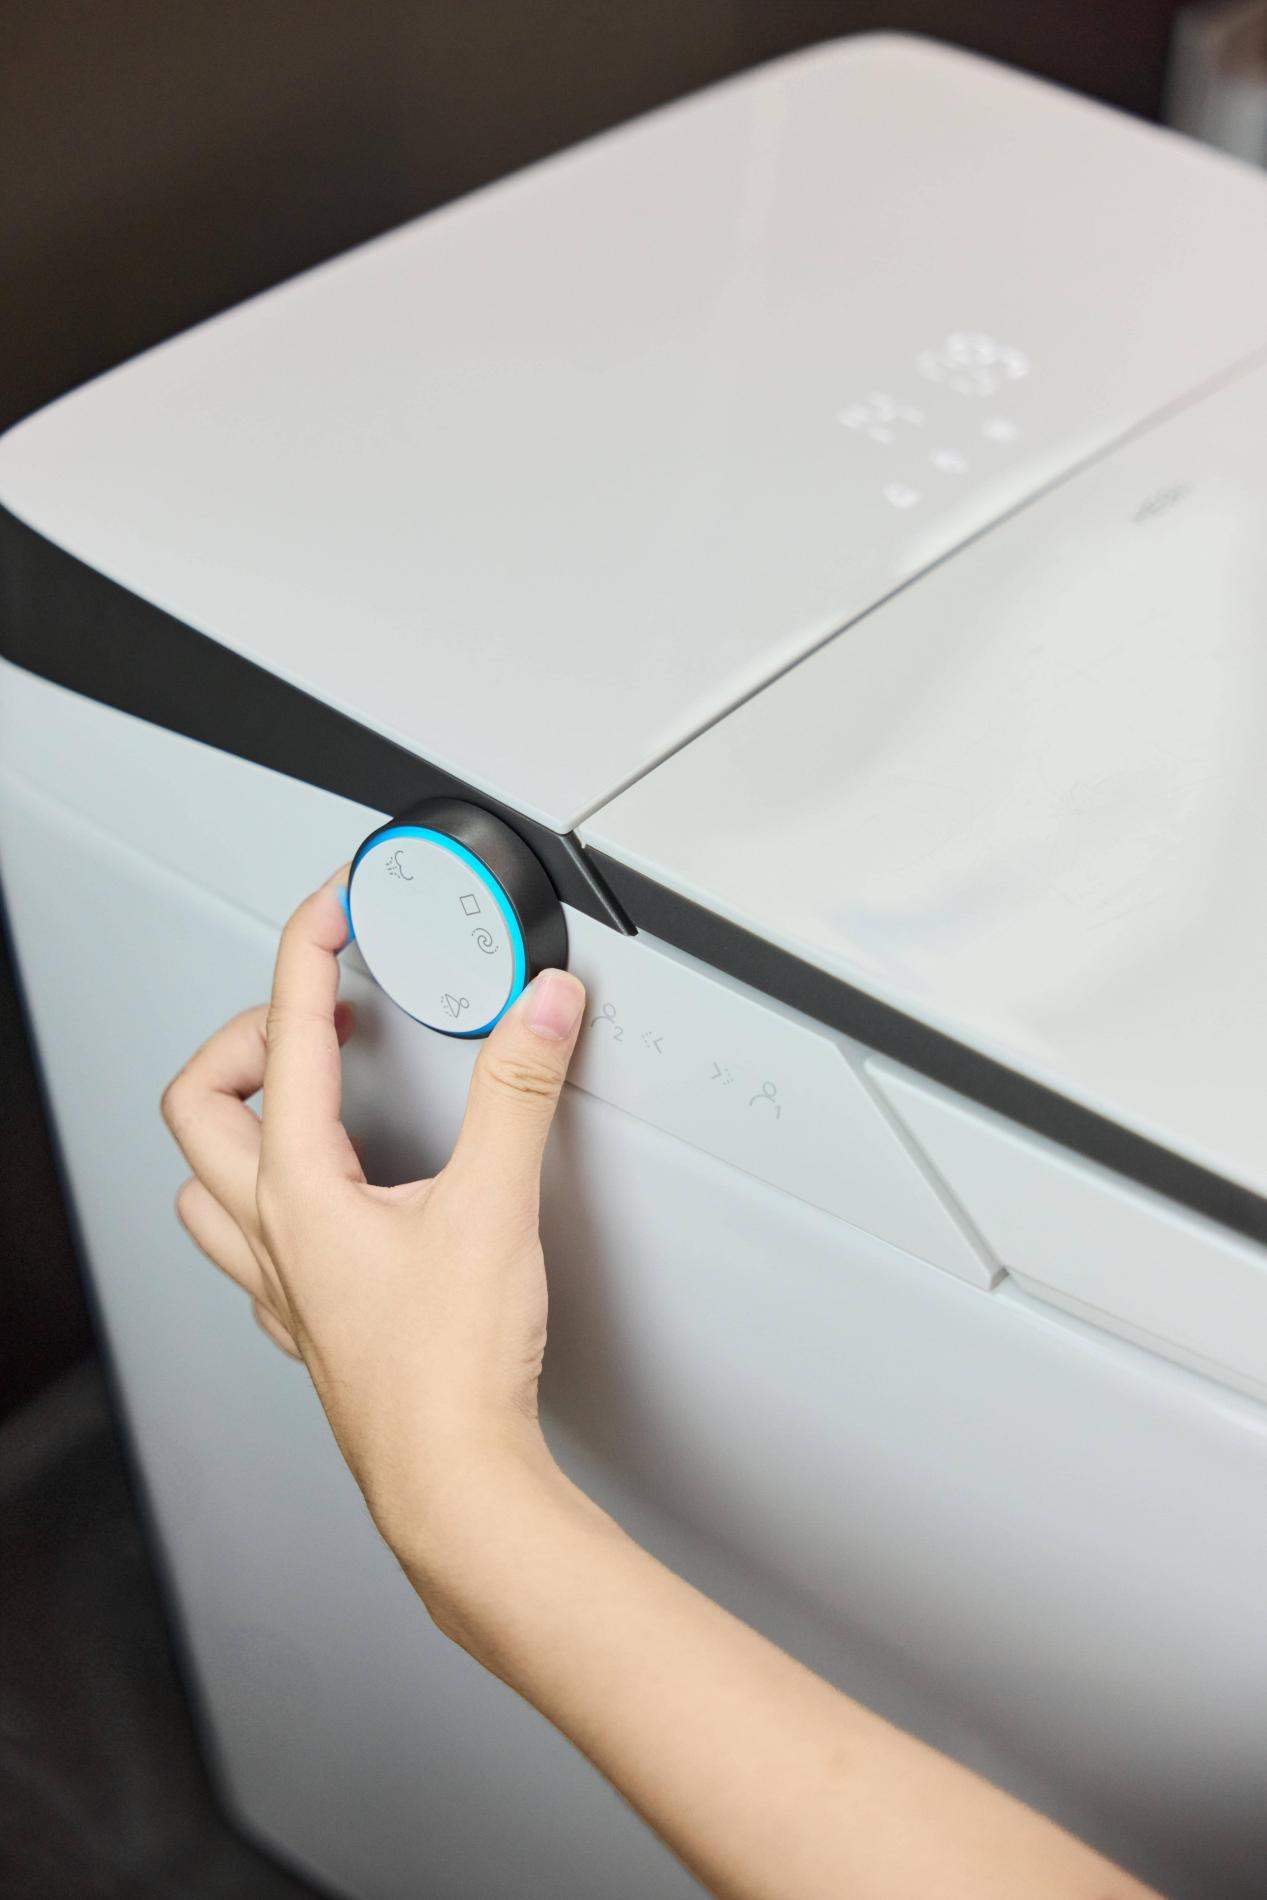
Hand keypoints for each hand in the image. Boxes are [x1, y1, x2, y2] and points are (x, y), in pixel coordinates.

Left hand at [160, 868, 586, 1566]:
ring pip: (205, 1183)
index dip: (308, 951)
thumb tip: (540, 1009)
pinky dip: (268, 1201)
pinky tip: (324, 1204)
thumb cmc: (454, 1373)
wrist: (456, 1485)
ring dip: (238, 1122)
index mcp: (303, 1188)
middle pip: (200, 1104)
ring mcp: (286, 1284)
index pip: (286, 1034)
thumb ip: (520, 1093)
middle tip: (317, 1014)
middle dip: (247, 1037)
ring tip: (298, 1094)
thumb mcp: (498, 1206)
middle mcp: (275, 1233)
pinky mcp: (315, 1326)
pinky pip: (250, 1248)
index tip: (333, 909)